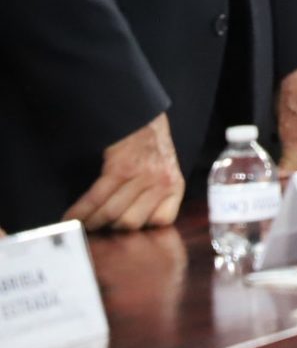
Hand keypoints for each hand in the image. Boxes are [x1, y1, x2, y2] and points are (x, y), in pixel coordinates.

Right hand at [64, 113, 183, 230]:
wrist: (140, 117)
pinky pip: (97, 198)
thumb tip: (130, 227)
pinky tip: (71, 217)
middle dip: (110, 228)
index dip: (141, 228)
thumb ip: (155, 197)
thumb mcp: (165, 173)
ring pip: (112, 213)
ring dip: (91, 222)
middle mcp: (162, 182)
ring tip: (81, 225)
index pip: (161, 222)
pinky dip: (80, 210)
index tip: (123, 231)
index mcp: (175, 185)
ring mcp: (143, 175)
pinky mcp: (121, 168)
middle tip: (97, 228)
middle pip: (131, 222)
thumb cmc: (150, 148)